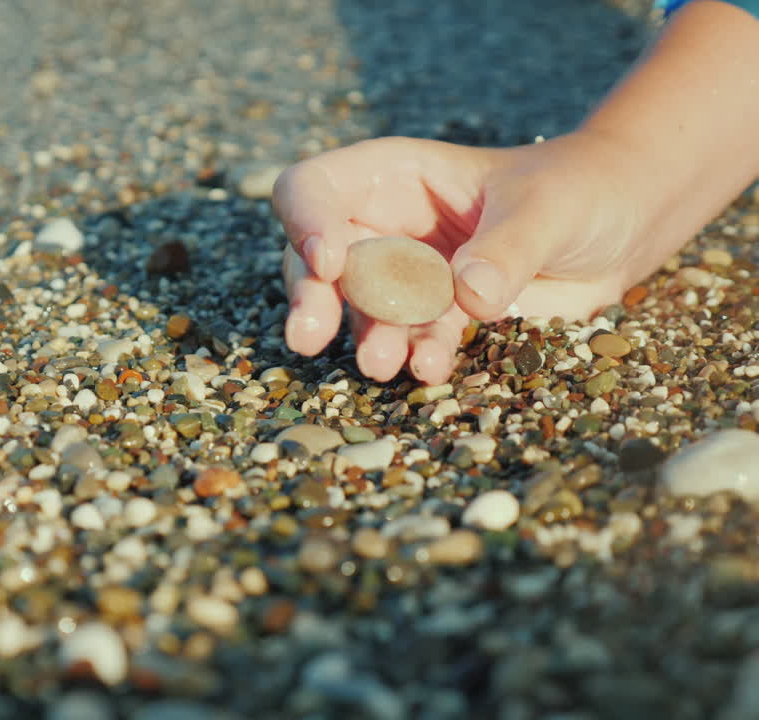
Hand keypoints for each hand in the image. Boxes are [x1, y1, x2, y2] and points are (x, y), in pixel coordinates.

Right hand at [273, 132, 653, 384]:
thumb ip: (507, 247)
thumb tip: (467, 294)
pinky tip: (430, 368)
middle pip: (315, 259)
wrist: (622, 225)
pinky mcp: (434, 315)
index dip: (306, 222)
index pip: (313, 189)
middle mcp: (383, 223)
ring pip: (357, 308)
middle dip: (311, 298)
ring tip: (382, 365)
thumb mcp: (550, 208)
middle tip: (308, 337)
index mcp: (391, 174)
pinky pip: (409, 338)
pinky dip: (414, 355)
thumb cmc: (581, 189)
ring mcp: (404, 273)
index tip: (329, 264)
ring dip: (365, 336)